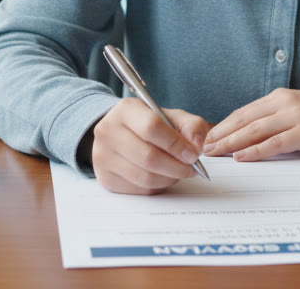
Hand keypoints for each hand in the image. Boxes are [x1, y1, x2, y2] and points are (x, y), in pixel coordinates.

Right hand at [91, 98, 209, 194]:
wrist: (120, 134)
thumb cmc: (149, 125)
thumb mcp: (172, 117)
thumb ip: (191, 125)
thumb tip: (196, 145)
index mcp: (125, 110)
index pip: (152, 127)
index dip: (176, 144)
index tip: (193, 154)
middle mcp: (108, 131)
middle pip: (148, 157)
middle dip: (177, 167)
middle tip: (191, 168)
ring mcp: (103, 156)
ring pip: (145, 177)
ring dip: (169, 179)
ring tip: (179, 172)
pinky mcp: (105, 178)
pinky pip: (139, 189)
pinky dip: (158, 187)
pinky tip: (163, 177)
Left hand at [203, 89, 299, 160]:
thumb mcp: (296, 111)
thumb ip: (274, 118)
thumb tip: (247, 135)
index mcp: (279, 97)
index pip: (244, 111)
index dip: (223, 125)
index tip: (207, 137)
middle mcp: (284, 103)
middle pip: (245, 119)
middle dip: (222, 134)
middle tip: (202, 147)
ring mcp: (295, 116)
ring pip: (255, 129)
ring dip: (232, 142)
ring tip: (215, 152)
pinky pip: (276, 142)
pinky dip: (256, 150)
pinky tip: (242, 156)